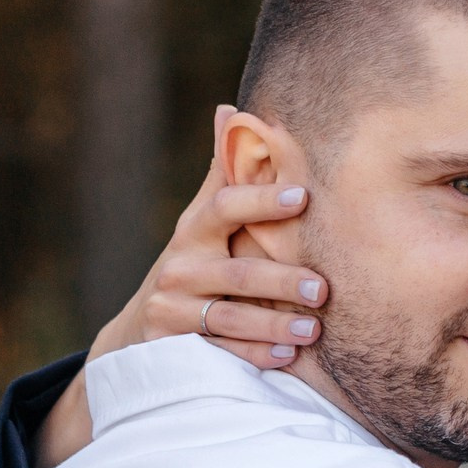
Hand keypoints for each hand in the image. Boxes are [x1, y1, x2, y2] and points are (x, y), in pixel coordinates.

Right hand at [37, 107, 334, 467]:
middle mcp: (181, 268)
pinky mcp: (175, 347)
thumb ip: (222, 175)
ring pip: (228, 317)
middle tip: (324, 288)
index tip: (303, 196)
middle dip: (282, 280)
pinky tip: (287, 357)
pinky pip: (221, 352)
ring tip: (315, 330)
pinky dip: (255, 354)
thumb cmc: (195, 262)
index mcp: (194, 232)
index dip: (262, 200)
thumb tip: (231, 110)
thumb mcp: (203, 221)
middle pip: (237, 273)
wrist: (142, 328)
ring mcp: (173, 309)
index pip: (226, 208)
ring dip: (274, 323)